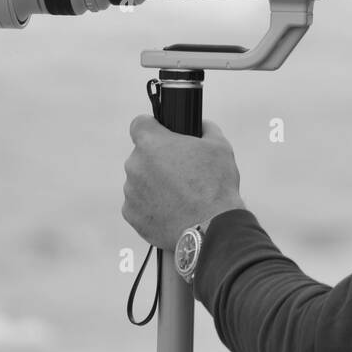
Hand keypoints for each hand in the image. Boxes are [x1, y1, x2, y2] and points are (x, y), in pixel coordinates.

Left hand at [122, 116, 246, 251]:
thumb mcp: (220, 146)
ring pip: (140, 181)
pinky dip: (152, 206)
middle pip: (142, 155)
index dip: (153, 128)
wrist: (210, 227)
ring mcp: (131, 191)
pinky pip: (139, 204)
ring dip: (154, 184)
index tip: (163, 135)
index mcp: (152, 143)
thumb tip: (201, 125)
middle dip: (158, 160)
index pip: (140, 124)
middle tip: (182, 171)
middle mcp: (135, 165)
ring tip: (180, 195)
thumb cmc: (215, 185)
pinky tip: (172, 210)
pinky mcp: (131, 215)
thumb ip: (206, 128)